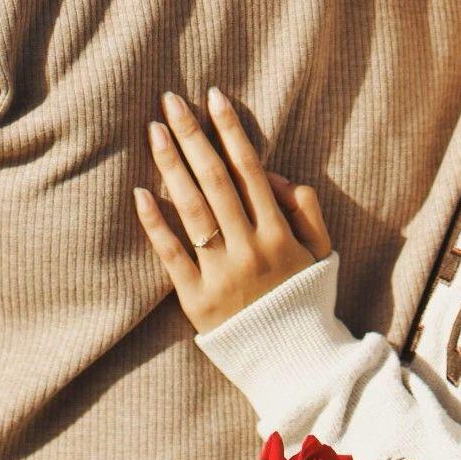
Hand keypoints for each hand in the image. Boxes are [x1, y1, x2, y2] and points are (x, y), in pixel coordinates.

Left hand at [135, 88, 333, 331]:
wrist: (293, 363)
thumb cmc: (305, 298)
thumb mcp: (322, 250)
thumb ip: (305, 207)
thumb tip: (273, 175)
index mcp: (279, 232)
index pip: (249, 168)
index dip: (230, 130)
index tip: (212, 96)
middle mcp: (249, 246)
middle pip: (215, 179)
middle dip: (192, 135)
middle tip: (169, 100)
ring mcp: (220, 273)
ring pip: (192, 209)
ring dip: (170, 166)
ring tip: (153, 131)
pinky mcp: (195, 299)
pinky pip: (171, 254)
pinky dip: (154, 222)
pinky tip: (138, 192)